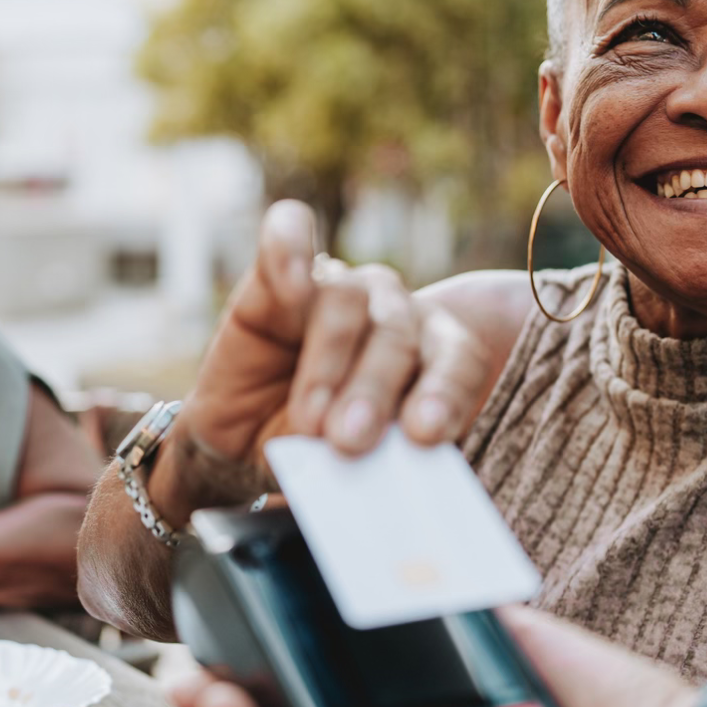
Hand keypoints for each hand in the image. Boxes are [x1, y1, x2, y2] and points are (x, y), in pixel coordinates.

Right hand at [151, 200, 491, 525]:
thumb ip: (383, 457)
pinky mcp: (278, 276)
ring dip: (328, 364)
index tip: (426, 433)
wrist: (246, 445)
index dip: (447, 392)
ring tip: (309, 421)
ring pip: (347, 303)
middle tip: (350, 442)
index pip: (459, 359)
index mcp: (434, 355)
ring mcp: (339, 288)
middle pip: (400, 335)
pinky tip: (292, 279)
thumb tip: (396, 465)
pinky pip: (288, 238)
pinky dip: (288, 251)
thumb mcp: (356, 469)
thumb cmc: (319, 455)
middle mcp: (394, 313)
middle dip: (375, 392)